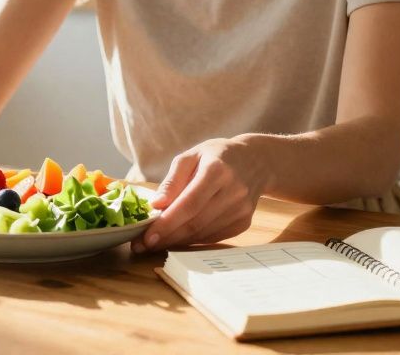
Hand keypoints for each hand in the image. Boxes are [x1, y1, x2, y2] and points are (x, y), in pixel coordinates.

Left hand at [133, 137, 267, 252]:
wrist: (257, 161)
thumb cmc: (217, 156)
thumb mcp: (191, 156)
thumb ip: (172, 180)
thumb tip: (156, 205)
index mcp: (217, 170)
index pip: (189, 204)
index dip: (167, 223)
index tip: (146, 236)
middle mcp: (233, 192)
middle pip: (195, 222)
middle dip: (167, 236)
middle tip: (143, 244)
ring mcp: (241, 210)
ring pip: (203, 234)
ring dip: (177, 241)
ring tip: (156, 241)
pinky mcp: (244, 222)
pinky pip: (213, 237)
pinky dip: (193, 240)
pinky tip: (178, 237)